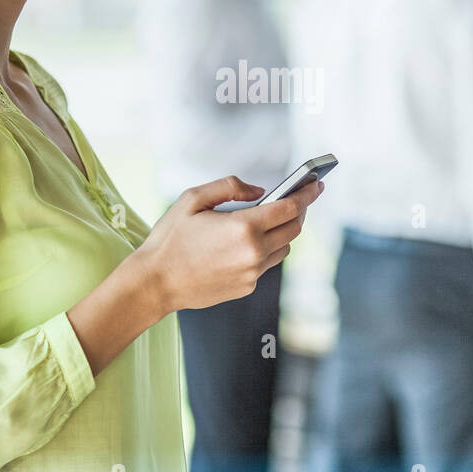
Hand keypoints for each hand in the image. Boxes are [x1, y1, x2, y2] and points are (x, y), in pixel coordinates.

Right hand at [134, 174, 324, 313]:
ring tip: (271, 220)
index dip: (307, 194)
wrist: (155, 282)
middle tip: (296, 199)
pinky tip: (247, 243)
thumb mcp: (193, 198)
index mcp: (243, 227)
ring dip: (283, 232)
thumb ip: (230, 187)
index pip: (290, 208)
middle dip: (299, 211)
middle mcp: (254, 253)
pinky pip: (266, 264)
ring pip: (284, 248)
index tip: (317, 184)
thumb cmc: (170, 238)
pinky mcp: (246, 287)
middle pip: (294, 228)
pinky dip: (265, 250)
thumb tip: (260, 191)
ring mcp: (252, 273)